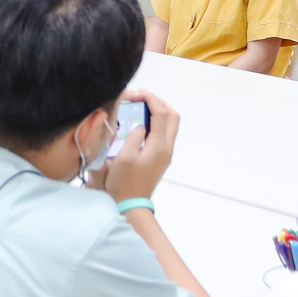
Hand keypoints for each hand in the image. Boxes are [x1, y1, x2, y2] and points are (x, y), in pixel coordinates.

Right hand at [105, 89, 176, 204]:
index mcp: (159, 146)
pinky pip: (165, 134)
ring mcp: (166, 154)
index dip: (151, 99)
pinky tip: (143, 122)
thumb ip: (133, 136)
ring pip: (171, 125)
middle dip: (160, 103)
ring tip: (142, 106)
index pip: (161, 114)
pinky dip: (157, 122)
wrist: (132, 204)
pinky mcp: (161, 158)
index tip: (139, 93)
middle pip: (173, 117)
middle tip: (144, 97)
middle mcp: (167, 148)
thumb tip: (140, 125)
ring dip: (160, 112)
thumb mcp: (124, 157)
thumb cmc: (124, 182)